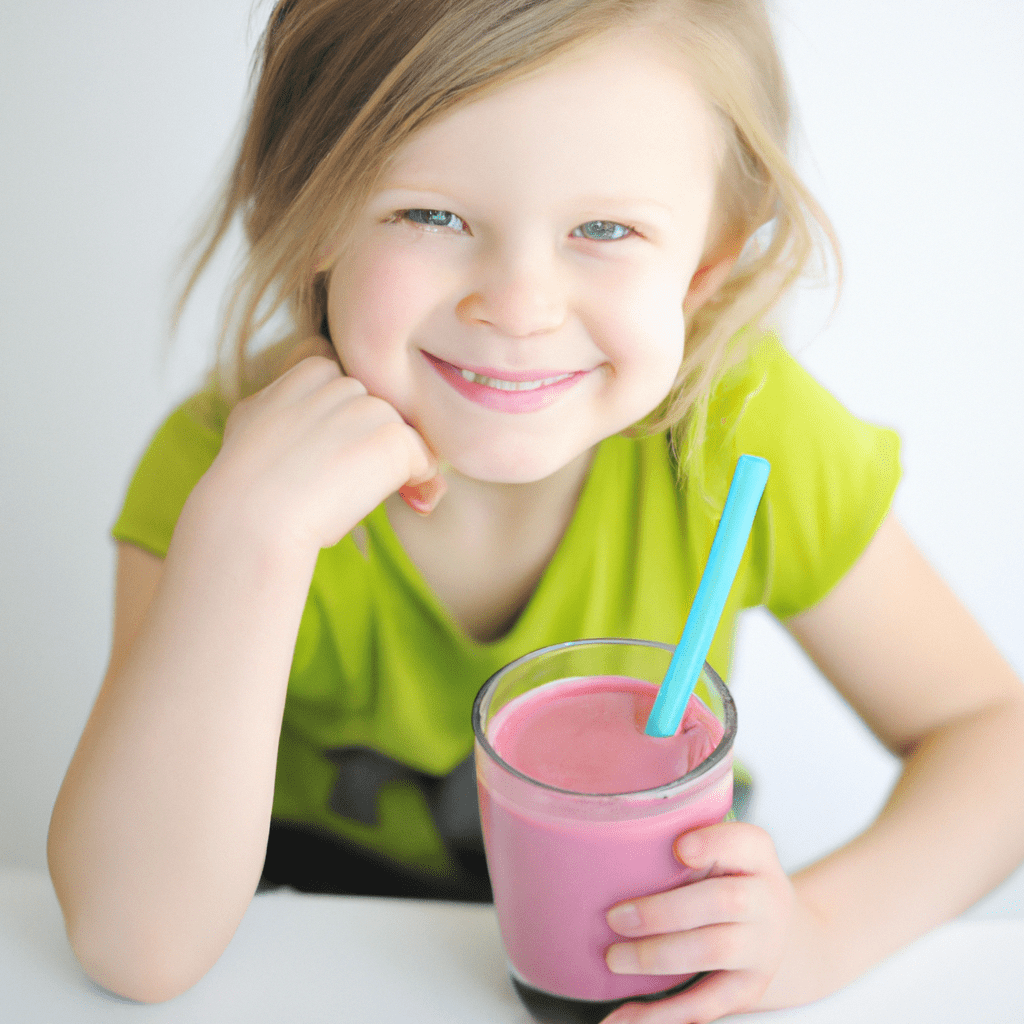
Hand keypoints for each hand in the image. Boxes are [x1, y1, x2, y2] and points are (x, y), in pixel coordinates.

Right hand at [197, 338, 444, 557]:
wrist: (251, 518)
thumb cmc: (246, 482)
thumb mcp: (252, 418)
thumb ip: (285, 396)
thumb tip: (315, 396)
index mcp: (307, 372)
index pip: (349, 382)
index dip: (344, 419)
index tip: (323, 450)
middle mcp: (341, 382)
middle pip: (378, 408)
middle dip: (369, 438)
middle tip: (335, 476)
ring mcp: (368, 407)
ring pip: (401, 432)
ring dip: (390, 461)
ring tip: (348, 489)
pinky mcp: (392, 437)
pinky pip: (424, 459)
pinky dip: (417, 482)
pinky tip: (379, 497)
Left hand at [602, 822, 813, 1023]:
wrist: (771, 921)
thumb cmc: (725, 873)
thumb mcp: (718, 848)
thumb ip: (682, 844)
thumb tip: (612, 845)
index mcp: (756, 853)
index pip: (742, 842)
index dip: (712, 845)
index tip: (678, 848)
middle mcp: (768, 898)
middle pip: (724, 902)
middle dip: (664, 912)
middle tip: (614, 918)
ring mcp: (763, 947)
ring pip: (714, 952)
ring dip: (657, 957)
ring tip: (614, 958)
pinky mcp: (749, 987)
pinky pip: (706, 1003)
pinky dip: (663, 1013)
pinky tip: (626, 1016)